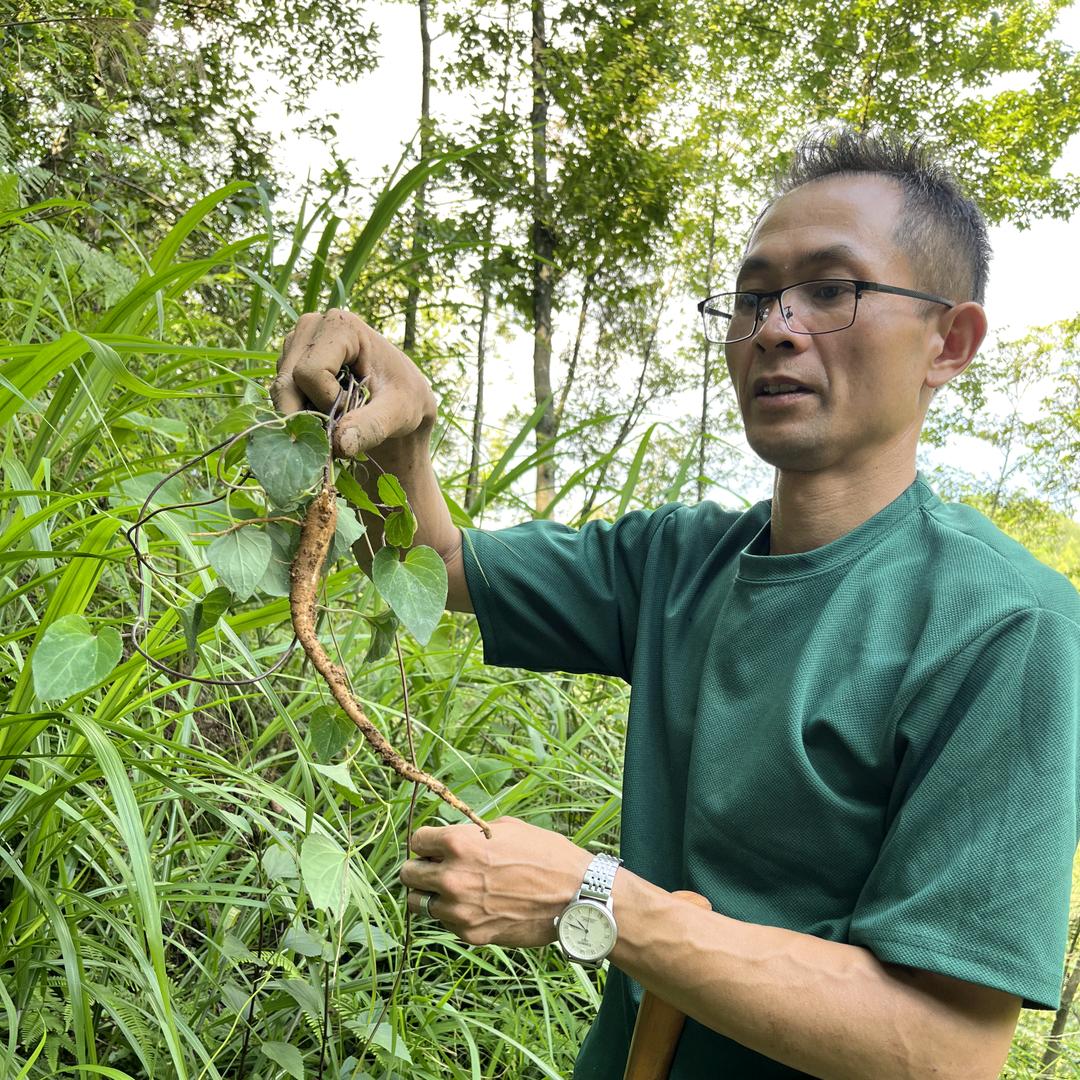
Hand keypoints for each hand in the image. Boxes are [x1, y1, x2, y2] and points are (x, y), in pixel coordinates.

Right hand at [270, 308, 436, 459]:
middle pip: (286, 384)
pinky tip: (325, 415)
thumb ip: (372, 426)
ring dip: (305, 417)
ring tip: (338, 418)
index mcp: (340, 326)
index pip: (310, 373)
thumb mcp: (398, 413)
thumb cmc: (405, 399)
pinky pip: (281, 398)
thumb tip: (340, 445)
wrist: (400, 399)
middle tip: (339, 430)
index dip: (327, 403)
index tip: (353, 414)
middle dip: (309, 416)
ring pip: (281, 393)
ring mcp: (296, 344)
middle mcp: (311, 327)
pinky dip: (300, 415)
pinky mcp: (288, 362)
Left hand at [399, 816, 592, 946]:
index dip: (427, 842)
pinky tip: (475, 905)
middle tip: (436, 868)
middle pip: (408, 874)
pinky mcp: (470, 934)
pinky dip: (452, 914)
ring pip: (417, 903)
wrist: (574, 895)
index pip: (417, 841)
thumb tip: (450, 837)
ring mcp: (459, 910)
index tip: (436, 846)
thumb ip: (470, 833)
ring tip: (450, 889)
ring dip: (430, 894)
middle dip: (420, 868)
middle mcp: (452, 877)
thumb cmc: (544, 854)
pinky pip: (444, 923)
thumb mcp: (506, 828)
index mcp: (458, 844)